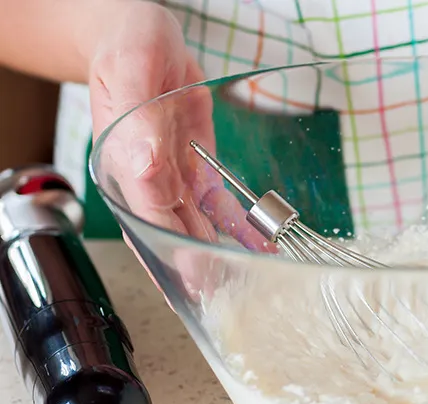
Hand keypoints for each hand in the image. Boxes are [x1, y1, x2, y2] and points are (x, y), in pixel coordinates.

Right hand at [88, 2, 272, 298]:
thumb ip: (138, 121)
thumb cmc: (127, 48)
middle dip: (199, 268)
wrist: (141, 38)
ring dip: (221, 255)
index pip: (148, 219)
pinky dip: (239, 226)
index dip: (173, 253)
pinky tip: (261, 244)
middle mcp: (147, 179)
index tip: (197, 279)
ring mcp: (173, 176)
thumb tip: (145, 168)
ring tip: (250, 282)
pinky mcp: (196, 168)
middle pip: (172, 234)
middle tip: (227, 298)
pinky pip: (217, 205)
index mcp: (123, 164)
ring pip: (197, 227)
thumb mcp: (131, 71)